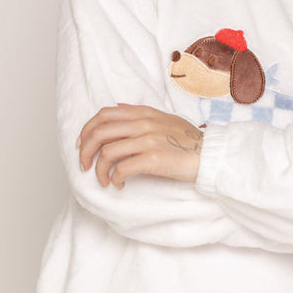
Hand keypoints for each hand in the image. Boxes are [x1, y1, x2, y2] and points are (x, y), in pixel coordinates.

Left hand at [77, 104, 202, 187]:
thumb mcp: (164, 118)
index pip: (103, 115)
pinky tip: (119, 184)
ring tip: (103, 180)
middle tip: (85, 166)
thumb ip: (140, 113)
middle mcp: (142, 123)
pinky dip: (115, 179)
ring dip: (99, 170)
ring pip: (106, 153)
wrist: (209, 154)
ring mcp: (147, 140)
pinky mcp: (153, 159)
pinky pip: (121, 169)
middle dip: (85, 151)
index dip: (87, 130)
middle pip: (99, 133)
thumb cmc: (187, 140)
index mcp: (142, 112)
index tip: (82, 144)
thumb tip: (119, 107)